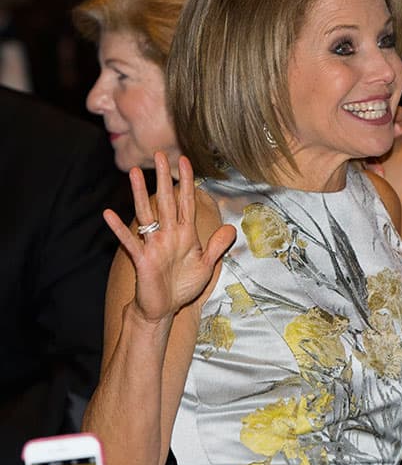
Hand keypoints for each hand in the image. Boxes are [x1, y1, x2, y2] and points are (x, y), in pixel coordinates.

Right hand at [103, 153, 235, 322]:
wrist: (164, 309)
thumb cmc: (182, 286)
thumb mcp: (206, 265)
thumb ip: (217, 246)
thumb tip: (230, 228)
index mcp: (185, 234)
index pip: (186, 203)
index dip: (187, 183)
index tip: (186, 162)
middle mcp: (168, 235)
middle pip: (165, 201)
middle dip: (163, 178)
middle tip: (159, 154)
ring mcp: (153, 245)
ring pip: (146, 214)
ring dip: (139, 194)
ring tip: (134, 173)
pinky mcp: (142, 259)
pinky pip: (129, 242)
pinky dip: (119, 229)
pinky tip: (109, 213)